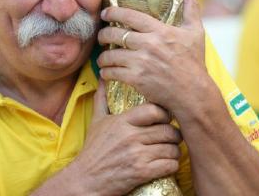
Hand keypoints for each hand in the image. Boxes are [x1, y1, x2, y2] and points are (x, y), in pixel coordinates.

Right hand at [36, 81, 181, 194]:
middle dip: (174, 135)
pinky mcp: (140, 172)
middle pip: (168, 130)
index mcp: (123, 121)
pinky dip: (171, 166)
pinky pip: (169, 165)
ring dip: (174, 152)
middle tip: (172, 138)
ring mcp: (136, 155)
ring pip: (172, 148)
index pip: (155, 110)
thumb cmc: (92, 151)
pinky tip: (166, 165)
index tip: (166, 120)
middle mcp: (130, 136)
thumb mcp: (96, 122)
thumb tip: (103, 78)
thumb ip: (102, 99)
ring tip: (169, 152)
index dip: (166, 115)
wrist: (84, 181)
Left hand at [97, 0, 209, 115]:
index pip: (130, 16)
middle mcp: (149, 44)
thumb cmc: (195, 62)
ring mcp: (141, 62)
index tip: (105, 13)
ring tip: (103, 58)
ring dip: (102, 57)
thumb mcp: (196, 31)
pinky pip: (112, 73)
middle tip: (101, 36)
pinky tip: (106, 73)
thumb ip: (190, 5)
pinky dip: (106, 73)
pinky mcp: (136, 79)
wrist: (193, 93)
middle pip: (115, 34)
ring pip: (110, 55)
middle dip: (103, 34)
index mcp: (161, 31)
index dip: (113, 12)